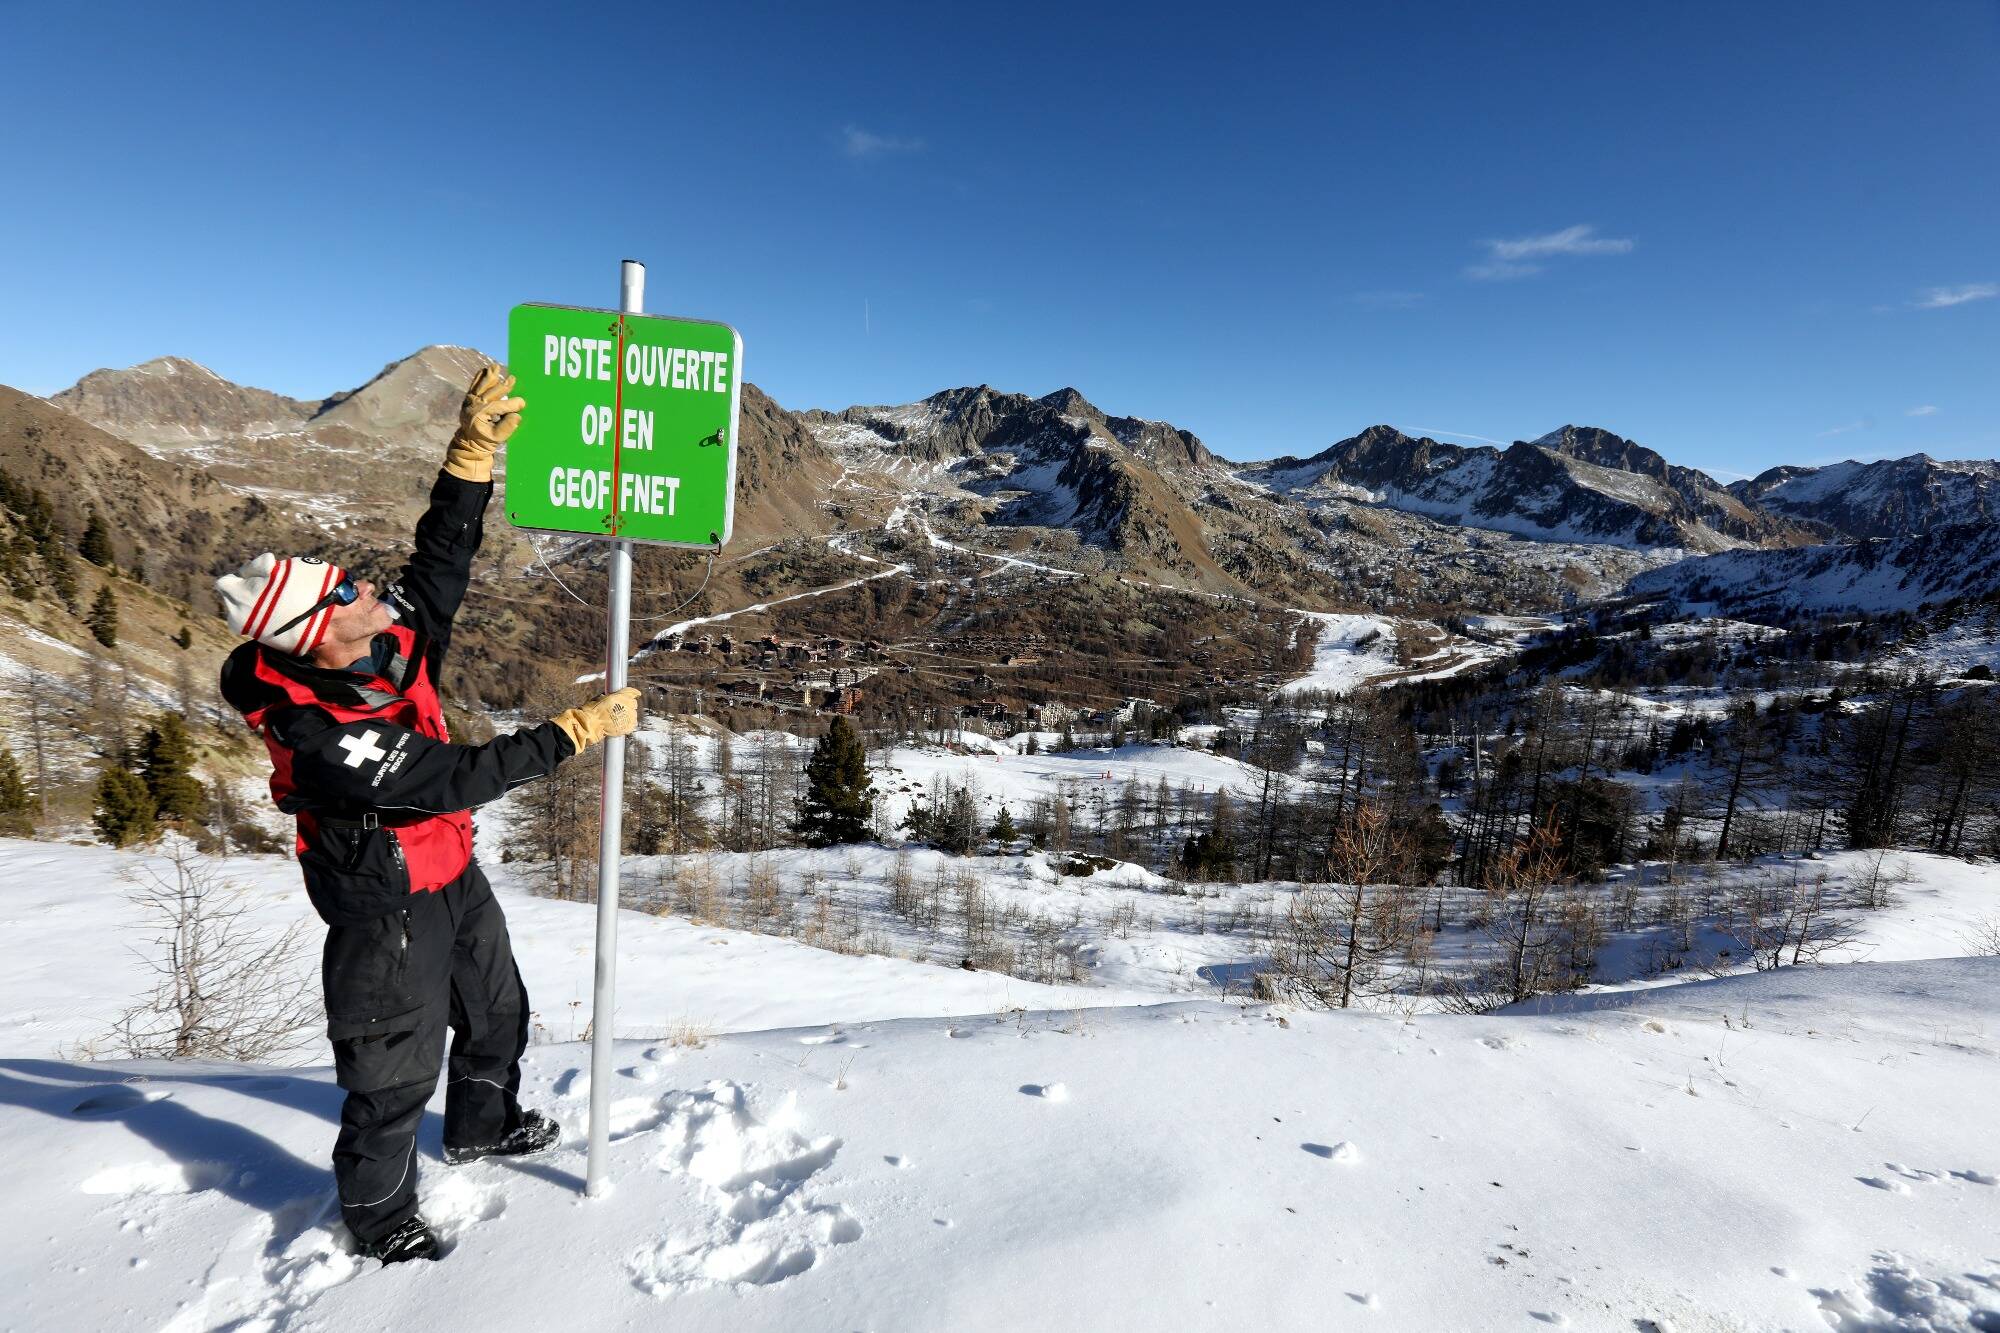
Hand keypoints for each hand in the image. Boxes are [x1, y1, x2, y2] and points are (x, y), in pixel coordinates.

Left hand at [444, 365, 524, 481]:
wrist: (469, 442)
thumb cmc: (485, 441)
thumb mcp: (497, 438)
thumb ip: (507, 427)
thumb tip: (517, 416)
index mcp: (479, 416)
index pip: (498, 407)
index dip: (511, 404)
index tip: (523, 403)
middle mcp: (472, 406)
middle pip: (489, 393)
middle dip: (502, 386)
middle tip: (513, 379)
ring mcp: (469, 401)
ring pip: (480, 386)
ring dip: (489, 377)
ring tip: (496, 367)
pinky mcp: (468, 398)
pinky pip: (474, 385)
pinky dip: (480, 377)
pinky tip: (487, 369)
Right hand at [551, 687, 641, 753]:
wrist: (589, 725)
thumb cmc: (591, 711)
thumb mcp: (600, 698)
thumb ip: (611, 696)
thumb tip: (614, 696)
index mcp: (618, 696)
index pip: (631, 692)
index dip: (633, 693)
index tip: (635, 694)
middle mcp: (625, 705)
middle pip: (633, 703)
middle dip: (628, 705)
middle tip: (620, 709)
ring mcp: (628, 717)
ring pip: (634, 714)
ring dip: (628, 715)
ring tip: (618, 718)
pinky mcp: (628, 727)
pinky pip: (632, 724)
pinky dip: (628, 724)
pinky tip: (621, 724)